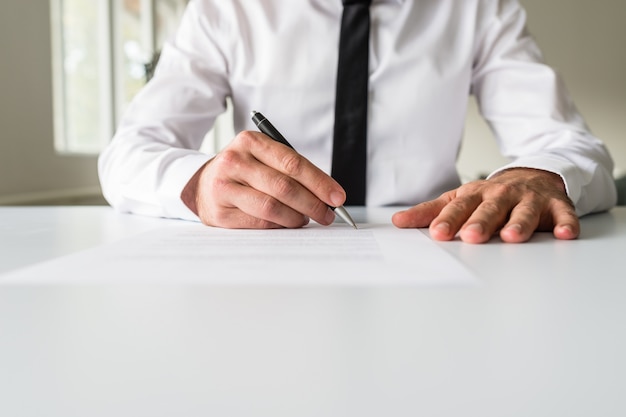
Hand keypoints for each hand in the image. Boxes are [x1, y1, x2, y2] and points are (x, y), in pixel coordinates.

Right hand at [181, 131, 345, 228]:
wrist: (203, 183)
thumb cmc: (244, 171)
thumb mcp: (263, 158)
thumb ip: (291, 171)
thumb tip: (328, 196)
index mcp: (250, 142)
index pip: (292, 163)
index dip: (319, 182)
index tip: (337, 197)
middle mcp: (234, 161)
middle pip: (284, 187)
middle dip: (312, 204)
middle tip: (327, 215)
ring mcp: (223, 188)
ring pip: (271, 207)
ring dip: (296, 218)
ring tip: (306, 219)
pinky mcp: (219, 214)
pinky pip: (259, 223)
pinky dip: (279, 226)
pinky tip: (286, 224)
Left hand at [392, 168, 578, 242]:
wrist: (532, 177)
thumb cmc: (491, 196)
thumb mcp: (459, 199)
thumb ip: (430, 212)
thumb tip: (397, 221)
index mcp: (475, 195)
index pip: (458, 207)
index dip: (448, 220)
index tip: (437, 233)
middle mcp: (501, 195)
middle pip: (489, 209)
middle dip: (480, 222)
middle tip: (470, 237)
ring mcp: (529, 199)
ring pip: (524, 212)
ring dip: (519, 224)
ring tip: (511, 237)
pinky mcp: (556, 205)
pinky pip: (563, 214)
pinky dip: (566, 223)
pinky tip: (565, 234)